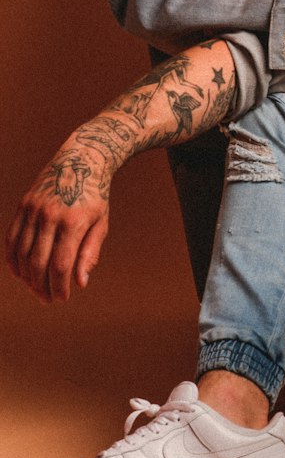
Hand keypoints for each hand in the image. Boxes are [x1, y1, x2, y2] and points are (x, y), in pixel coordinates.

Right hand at [6, 139, 110, 302]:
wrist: (82, 158)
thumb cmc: (95, 195)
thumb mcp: (100, 222)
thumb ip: (90, 253)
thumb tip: (80, 283)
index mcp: (73, 222)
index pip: (60, 265)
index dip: (58, 286)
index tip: (61, 298)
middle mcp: (50, 215)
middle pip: (38, 262)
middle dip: (41, 286)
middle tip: (47, 299)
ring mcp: (34, 209)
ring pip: (21, 253)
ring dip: (26, 276)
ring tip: (35, 287)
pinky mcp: (24, 205)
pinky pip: (11, 238)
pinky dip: (13, 259)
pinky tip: (20, 272)